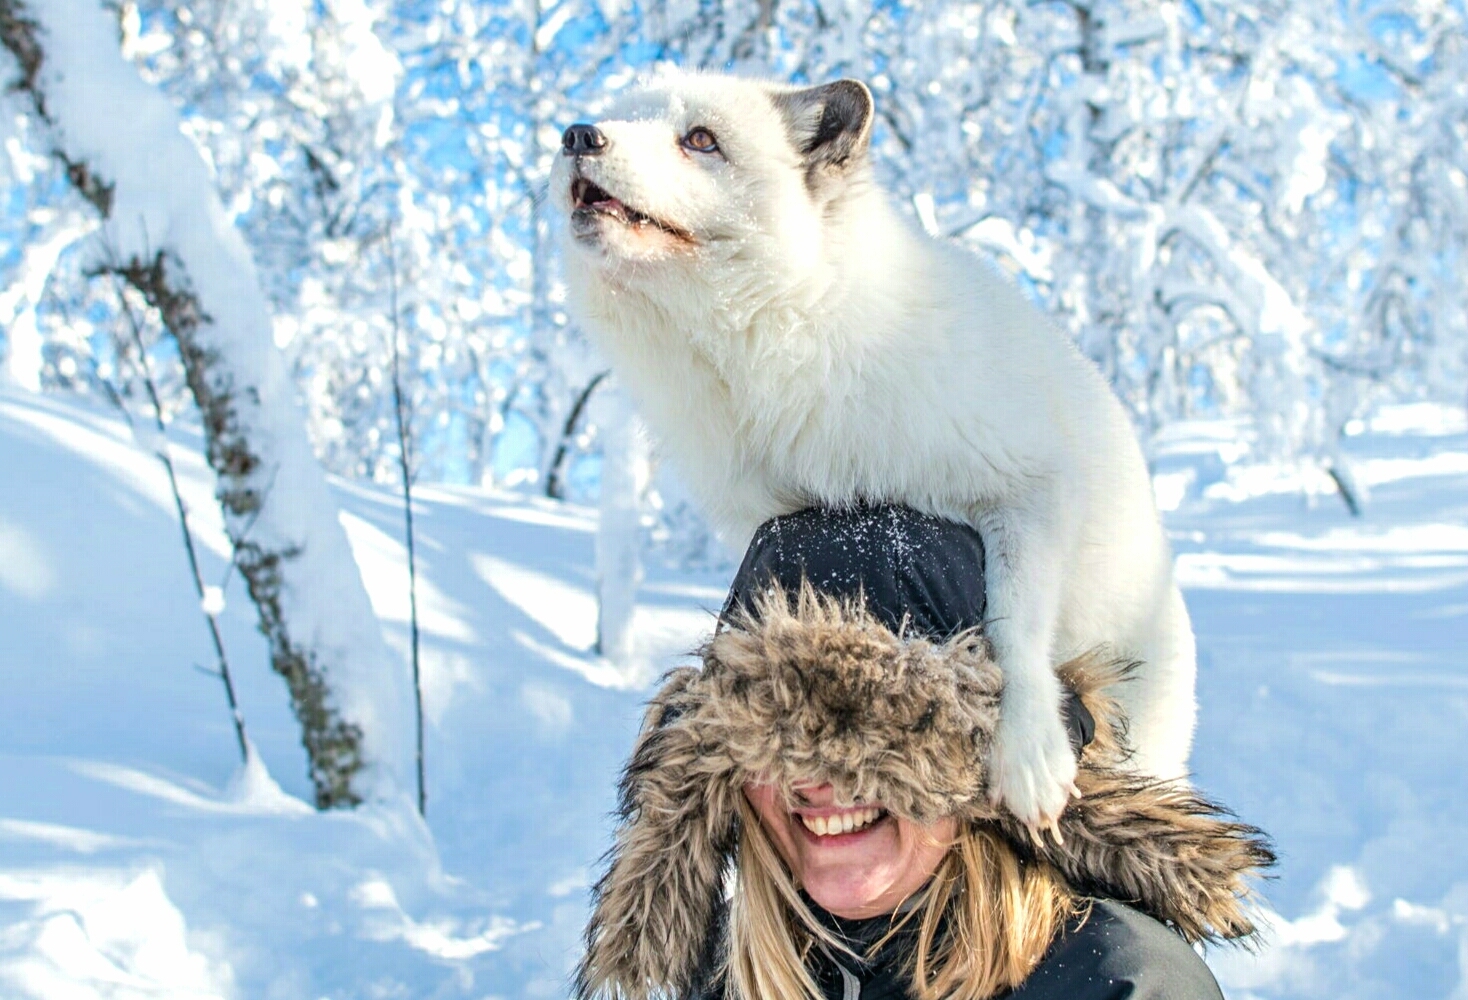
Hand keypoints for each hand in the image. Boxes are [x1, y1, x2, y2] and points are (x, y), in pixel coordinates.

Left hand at [989, 693, 1079, 835]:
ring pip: (1049, 770)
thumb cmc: (1008, 720)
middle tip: (1048, 821)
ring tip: (1060, 809)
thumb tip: (993, 801)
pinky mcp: (1055, 730)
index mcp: (1008, 751)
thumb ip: (996, 774)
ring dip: (1055, 792)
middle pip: (1034, 781)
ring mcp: (1040, 739)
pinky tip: (1072, 785)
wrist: (1024, 686)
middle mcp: (1024, 747)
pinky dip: (1067, 770)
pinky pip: (1062, 753)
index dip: (1023, 804)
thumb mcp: (997, 746)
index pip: (1016, 784)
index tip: (1029, 821)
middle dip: (1040, 802)